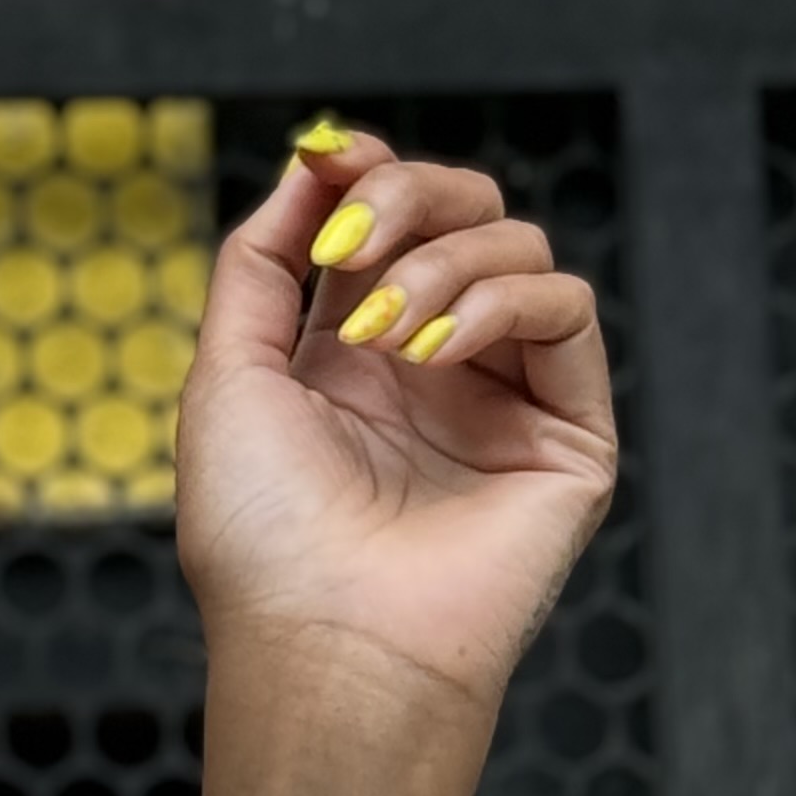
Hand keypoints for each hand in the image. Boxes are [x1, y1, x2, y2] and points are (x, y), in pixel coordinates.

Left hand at [174, 130, 617, 743]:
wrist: (321, 641)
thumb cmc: (261, 533)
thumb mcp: (227, 371)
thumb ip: (260, 260)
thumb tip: (308, 165)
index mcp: (350, 350)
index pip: (387, 220)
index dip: (368, 171)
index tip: (330, 155)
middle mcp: (433, 364)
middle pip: (463, 211)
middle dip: (407, 194)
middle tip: (355, 237)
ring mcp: (503, 396)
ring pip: (517, 249)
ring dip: (440, 262)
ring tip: (382, 331)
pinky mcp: (568, 434)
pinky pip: (565, 313)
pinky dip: (499, 303)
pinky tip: (436, 348)